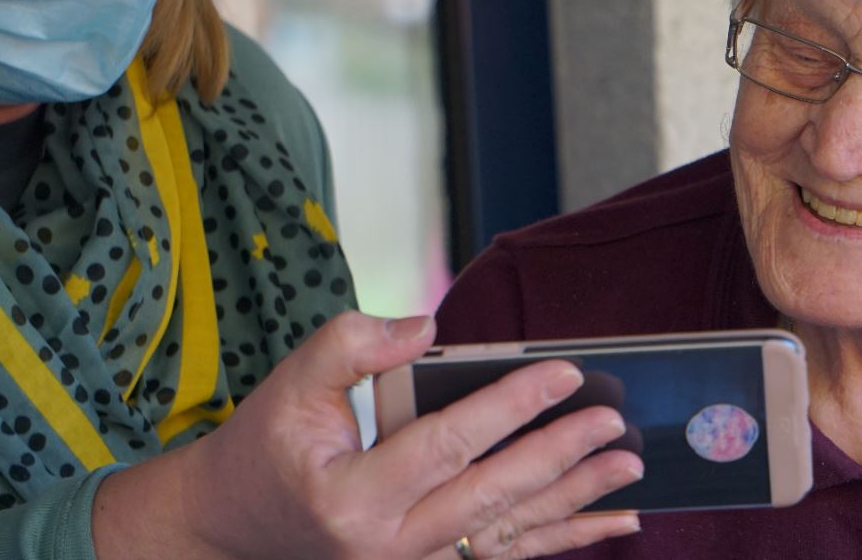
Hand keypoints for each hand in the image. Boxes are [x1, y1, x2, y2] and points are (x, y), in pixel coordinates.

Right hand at [93, 311, 642, 558]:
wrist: (232, 527)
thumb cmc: (266, 447)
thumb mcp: (290, 383)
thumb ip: (352, 344)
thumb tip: (427, 325)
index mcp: (352, 496)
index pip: (447, 443)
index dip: (509, 405)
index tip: (564, 372)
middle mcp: (387, 545)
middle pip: (491, 496)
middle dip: (560, 456)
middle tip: (614, 422)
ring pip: (508, 533)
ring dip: (576, 502)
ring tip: (629, 471)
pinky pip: (504, 556)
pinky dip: (562, 539)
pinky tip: (611, 524)